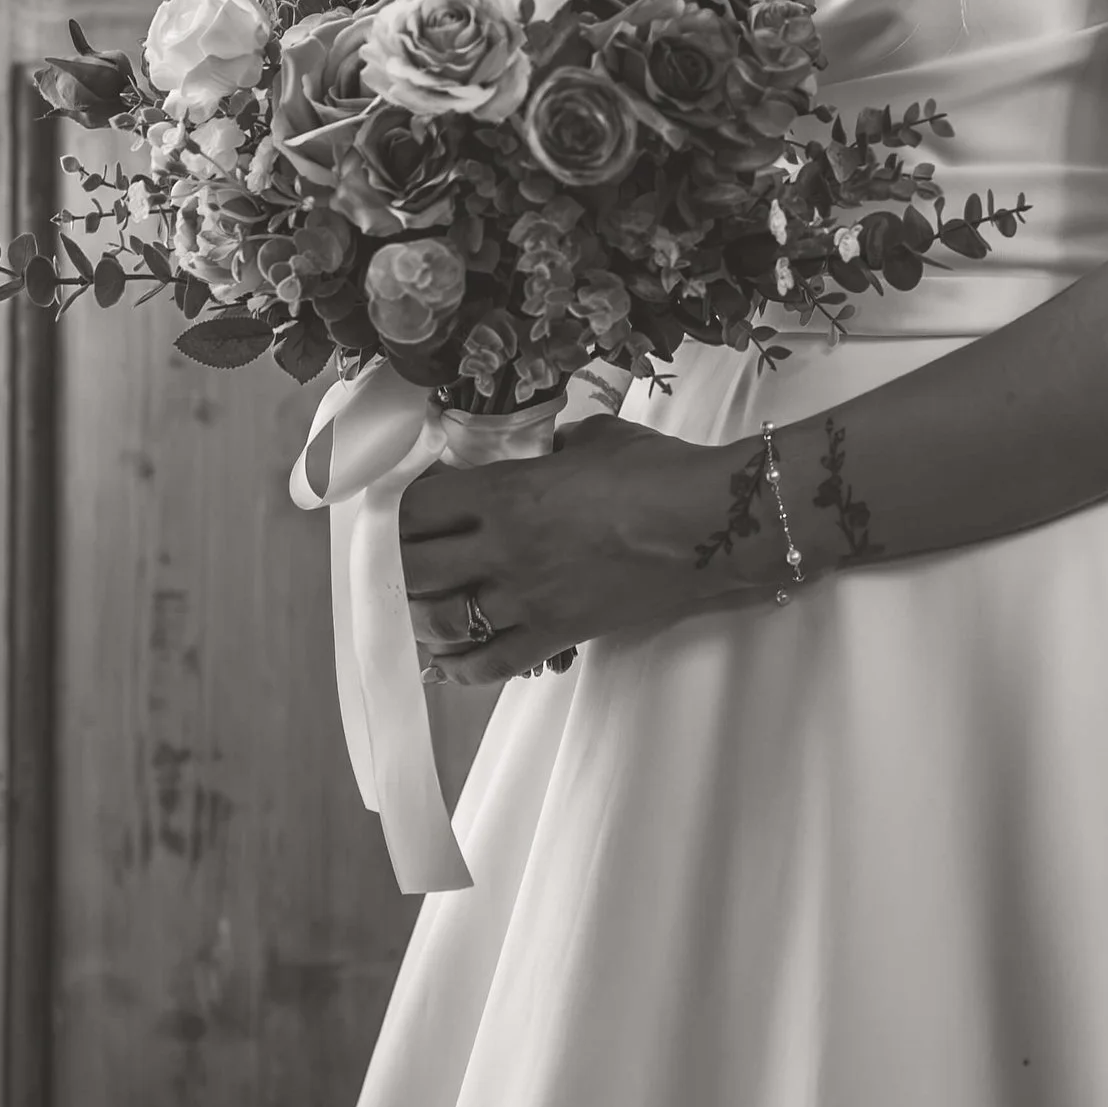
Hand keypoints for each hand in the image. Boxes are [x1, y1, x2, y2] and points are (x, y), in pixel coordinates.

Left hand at [400, 420, 715, 685]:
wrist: (710, 526)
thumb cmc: (656, 472)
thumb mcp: (593, 439)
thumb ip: (553, 448)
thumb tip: (542, 455)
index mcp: (507, 491)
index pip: (418, 506)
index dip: (400, 509)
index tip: (406, 510)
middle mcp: (504, 548)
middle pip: (413, 569)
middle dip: (397, 566)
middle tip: (402, 562)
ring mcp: (528, 598)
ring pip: (442, 622)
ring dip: (422, 616)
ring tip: (423, 607)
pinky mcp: (556, 636)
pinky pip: (491, 664)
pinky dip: (462, 666)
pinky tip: (452, 659)